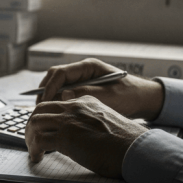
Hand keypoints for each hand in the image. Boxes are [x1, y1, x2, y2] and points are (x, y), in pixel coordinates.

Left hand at [25, 95, 148, 178]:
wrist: (135, 149)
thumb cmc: (126, 142)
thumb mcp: (105, 123)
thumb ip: (88, 123)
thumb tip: (76, 137)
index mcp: (86, 101)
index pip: (57, 104)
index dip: (47, 118)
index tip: (43, 129)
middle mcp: (75, 107)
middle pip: (41, 110)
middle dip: (32, 125)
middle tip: (32, 139)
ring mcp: (69, 120)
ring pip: (35, 123)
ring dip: (30, 137)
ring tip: (34, 150)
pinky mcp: (66, 137)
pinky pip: (39, 140)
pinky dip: (34, 149)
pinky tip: (37, 157)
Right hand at [37, 59, 163, 119]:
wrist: (144, 99)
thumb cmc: (130, 95)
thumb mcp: (110, 96)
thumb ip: (87, 94)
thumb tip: (63, 96)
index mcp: (88, 67)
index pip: (60, 73)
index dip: (49, 87)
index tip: (44, 101)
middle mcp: (82, 71)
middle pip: (54, 77)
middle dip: (44, 92)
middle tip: (39, 109)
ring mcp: (82, 80)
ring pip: (57, 86)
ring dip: (50, 98)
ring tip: (44, 114)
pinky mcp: (82, 90)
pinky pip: (64, 94)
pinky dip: (58, 103)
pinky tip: (56, 115)